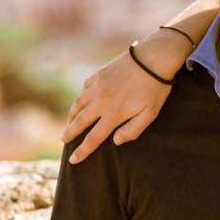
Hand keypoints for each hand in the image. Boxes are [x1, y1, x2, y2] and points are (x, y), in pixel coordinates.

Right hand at [62, 47, 172, 163]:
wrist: (154, 58)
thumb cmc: (156, 88)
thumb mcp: (150, 114)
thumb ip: (133, 130)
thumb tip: (115, 141)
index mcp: (114, 114)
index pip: (93, 138)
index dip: (82, 151)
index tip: (73, 160)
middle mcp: (101, 101)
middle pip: (80, 122)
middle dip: (70, 134)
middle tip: (63, 141)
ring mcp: (99, 86)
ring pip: (78, 104)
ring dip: (71, 116)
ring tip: (68, 123)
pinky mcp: (100, 74)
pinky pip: (84, 88)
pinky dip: (80, 97)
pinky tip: (80, 101)